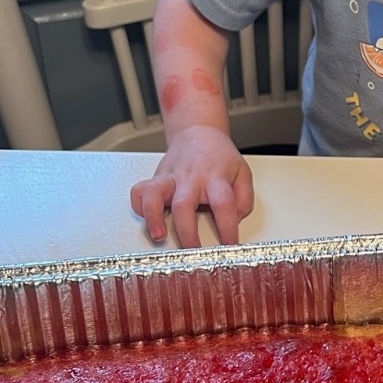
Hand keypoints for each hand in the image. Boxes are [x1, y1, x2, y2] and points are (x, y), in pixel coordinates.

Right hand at [130, 124, 253, 247]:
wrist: (198, 132)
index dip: (227, 227)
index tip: (230, 245)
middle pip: (184, 204)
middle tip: (193, 250)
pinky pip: (140, 191)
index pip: (224, 203)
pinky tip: (146, 218)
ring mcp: (170, 178)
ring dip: (154, 216)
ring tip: (159, 235)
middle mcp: (190, 178)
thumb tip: (235, 220)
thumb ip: (243, 198)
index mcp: (215, 177)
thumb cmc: (219, 156)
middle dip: (187, 231)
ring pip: (155, 195)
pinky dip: (138, 205)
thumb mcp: (242, 172)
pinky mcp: (156, 178)